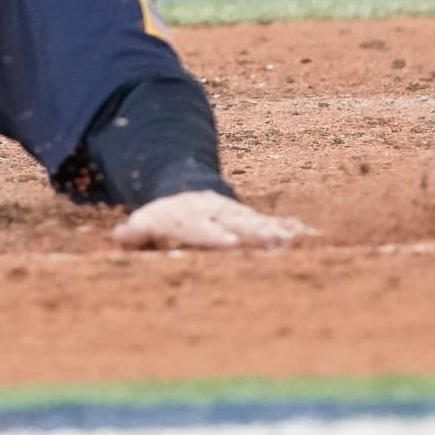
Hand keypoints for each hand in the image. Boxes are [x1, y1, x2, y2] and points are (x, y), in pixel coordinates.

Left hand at [114, 190, 311, 250]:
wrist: (189, 192)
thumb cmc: (167, 217)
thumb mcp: (148, 222)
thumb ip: (137, 231)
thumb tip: (120, 235)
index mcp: (195, 217)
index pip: (205, 229)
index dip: (217, 236)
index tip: (231, 243)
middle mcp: (221, 215)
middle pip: (241, 226)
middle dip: (258, 234)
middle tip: (276, 243)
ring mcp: (240, 217)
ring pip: (262, 225)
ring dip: (280, 233)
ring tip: (300, 241)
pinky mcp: (254, 222)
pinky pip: (276, 225)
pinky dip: (293, 230)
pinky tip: (313, 237)